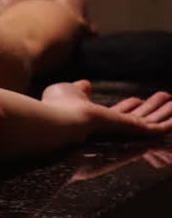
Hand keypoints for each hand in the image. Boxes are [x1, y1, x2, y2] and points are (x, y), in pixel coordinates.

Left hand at [42, 79, 171, 137]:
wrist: (61, 119)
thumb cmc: (57, 107)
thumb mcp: (67, 92)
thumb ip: (78, 90)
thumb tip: (85, 85)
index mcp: (95, 120)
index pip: (117, 115)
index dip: (129, 107)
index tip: (137, 99)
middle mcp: (111, 130)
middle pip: (138, 119)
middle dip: (152, 109)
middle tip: (166, 98)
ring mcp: (123, 132)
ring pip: (150, 123)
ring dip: (164, 113)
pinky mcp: (134, 132)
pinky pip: (157, 129)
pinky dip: (169, 122)